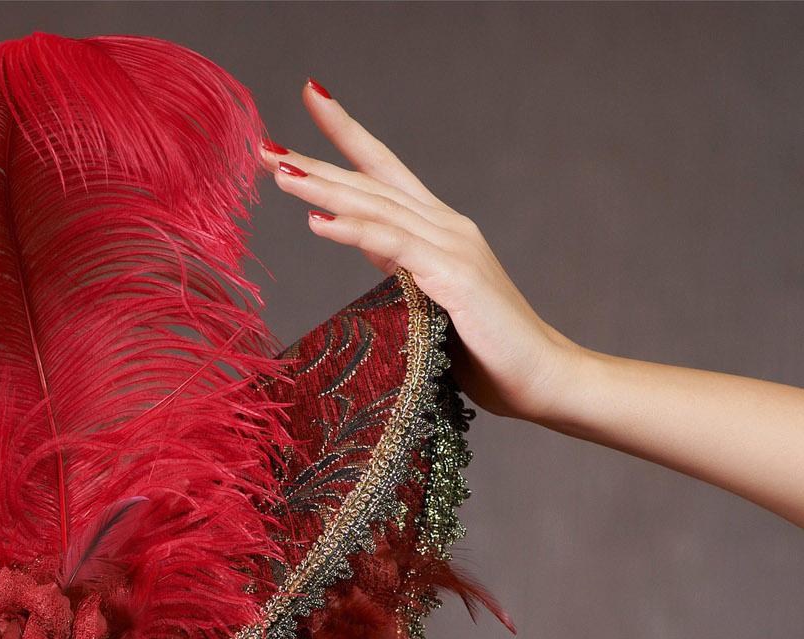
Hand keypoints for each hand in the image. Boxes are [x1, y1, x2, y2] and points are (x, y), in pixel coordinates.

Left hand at [261, 80, 582, 425]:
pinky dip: (355, 231)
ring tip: (279, 173)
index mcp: (438, 228)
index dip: (347, 133)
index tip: (312, 96)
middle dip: (315, 161)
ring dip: (324, 187)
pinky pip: (395, 247)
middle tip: (262, 145)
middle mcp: (445, 226)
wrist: (542, 377)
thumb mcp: (427, 296)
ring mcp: (452, 247)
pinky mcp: (454, 277)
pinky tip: (318, 222)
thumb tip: (361, 237)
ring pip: (376, 207)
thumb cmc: (485, 348)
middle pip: (370, 183)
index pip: (384, 169)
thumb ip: (397, 261)